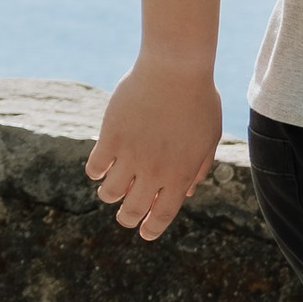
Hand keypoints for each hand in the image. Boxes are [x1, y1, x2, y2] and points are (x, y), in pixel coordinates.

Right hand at [86, 56, 224, 239]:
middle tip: (124, 216)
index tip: (145, 232)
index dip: (151, 229)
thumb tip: (186, 192)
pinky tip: (100, 165)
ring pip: (108, 193)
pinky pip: (94, 167)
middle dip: (127, 218)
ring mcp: (130, 155)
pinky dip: (95, 171)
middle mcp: (154, 171)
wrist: (175, 69)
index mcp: (180, 175)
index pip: (162, 215)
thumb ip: (199, 167)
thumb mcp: (209, 137)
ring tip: (110, 189)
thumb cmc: (198, 100)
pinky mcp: (110, 138)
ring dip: (108, 195)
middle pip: (132, 210)